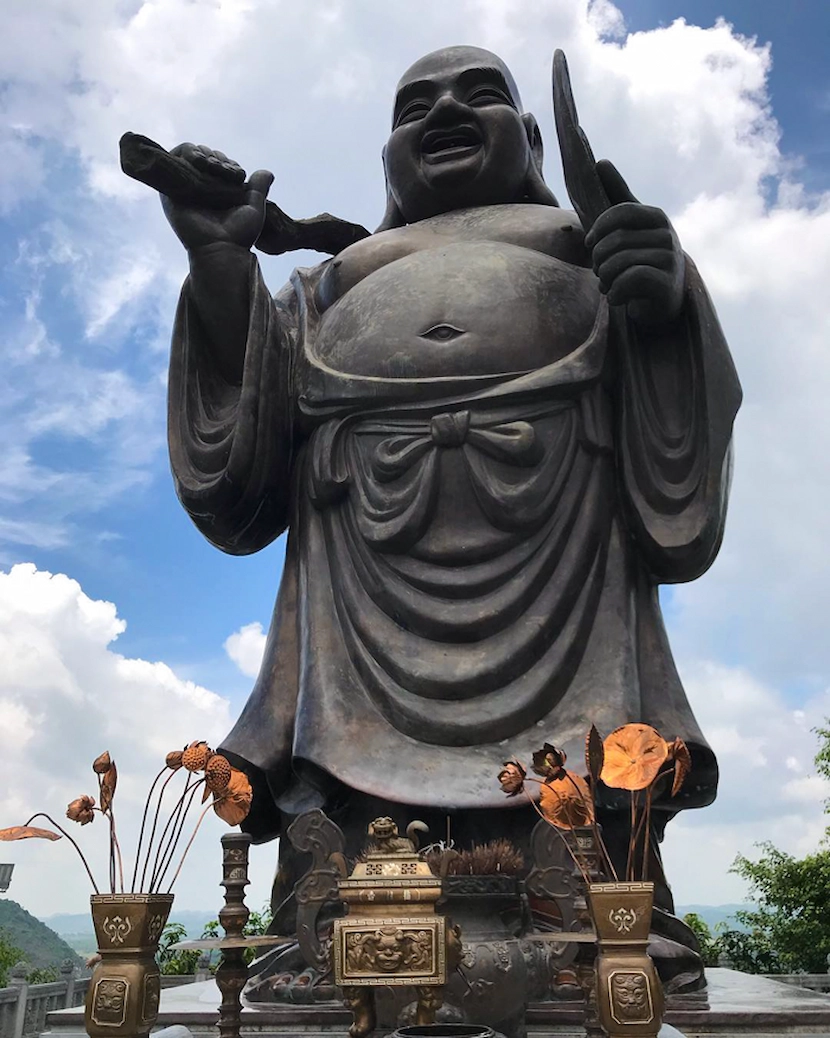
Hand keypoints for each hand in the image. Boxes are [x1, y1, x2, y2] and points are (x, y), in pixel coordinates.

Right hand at [161, 143, 273, 252]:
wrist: (221, 247)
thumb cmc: (238, 234)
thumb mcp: (253, 208)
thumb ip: (258, 188)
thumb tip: (268, 172)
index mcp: (216, 192)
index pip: (218, 163)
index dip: (228, 163)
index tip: (237, 174)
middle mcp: (199, 188)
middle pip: (204, 155)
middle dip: (216, 157)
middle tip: (224, 170)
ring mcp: (184, 187)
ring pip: (190, 153)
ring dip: (203, 153)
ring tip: (213, 166)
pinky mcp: (170, 187)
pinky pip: (174, 159)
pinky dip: (187, 153)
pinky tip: (201, 162)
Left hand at [584, 160, 684, 326]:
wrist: (663, 299)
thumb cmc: (640, 258)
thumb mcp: (628, 226)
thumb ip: (616, 195)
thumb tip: (600, 161)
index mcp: (656, 216)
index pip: (619, 211)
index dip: (597, 229)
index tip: (590, 244)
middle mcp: (667, 235)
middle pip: (613, 242)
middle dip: (597, 261)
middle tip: (599, 272)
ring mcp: (669, 259)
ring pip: (617, 264)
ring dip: (604, 279)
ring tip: (607, 284)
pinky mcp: (666, 284)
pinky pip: (628, 282)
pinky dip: (614, 293)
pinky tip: (616, 297)